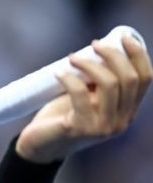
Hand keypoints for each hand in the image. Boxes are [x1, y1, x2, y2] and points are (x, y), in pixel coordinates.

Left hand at [16, 35, 151, 162]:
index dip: (138, 55)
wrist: (39, 145)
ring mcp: (103, 126)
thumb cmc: (62, 115)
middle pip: (129, 78)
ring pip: (109, 84)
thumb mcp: (88, 97)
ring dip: (91, 64)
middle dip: (113, 55)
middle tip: (93, 44)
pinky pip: (80, 94)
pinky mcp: (80, 128)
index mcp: (128, 111)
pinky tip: (58, 73)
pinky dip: (69, 78)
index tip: (122, 38)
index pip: (146, 79)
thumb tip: (101, 49)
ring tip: (72, 58)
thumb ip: (99, 82)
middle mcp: (121, 121)